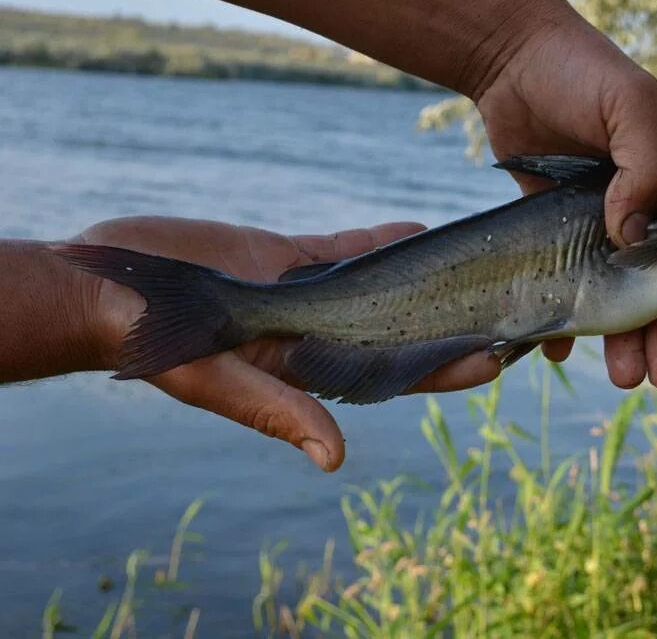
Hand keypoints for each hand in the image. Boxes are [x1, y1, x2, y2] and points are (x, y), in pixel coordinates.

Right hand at [72, 217, 499, 471]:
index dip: (446, 367)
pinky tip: (416, 229)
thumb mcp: (220, 381)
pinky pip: (344, 249)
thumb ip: (279, 411)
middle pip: (402, 329)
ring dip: (426, 276)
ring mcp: (308, 294)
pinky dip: (379, 241)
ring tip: (478, 262)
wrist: (113, 291)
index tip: (498, 356)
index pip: (396, 373)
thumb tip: (333, 458)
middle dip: (452, 321)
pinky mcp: (286, 258)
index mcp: (311, 370)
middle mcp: (319, 334)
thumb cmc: (161, 346)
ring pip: (382, 285)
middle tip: (512, 305)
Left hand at [476, 18, 656, 388]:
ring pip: (622, 292)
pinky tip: (561, 346)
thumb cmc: (582, 72)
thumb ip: (645, 164)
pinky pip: (569, 284)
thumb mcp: (628, 104)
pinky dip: (566, 318)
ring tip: (625, 379)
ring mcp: (606, 225)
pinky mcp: (561, 233)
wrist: (511, 64)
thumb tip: (633, 236)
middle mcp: (654, 208)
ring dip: (625, 337)